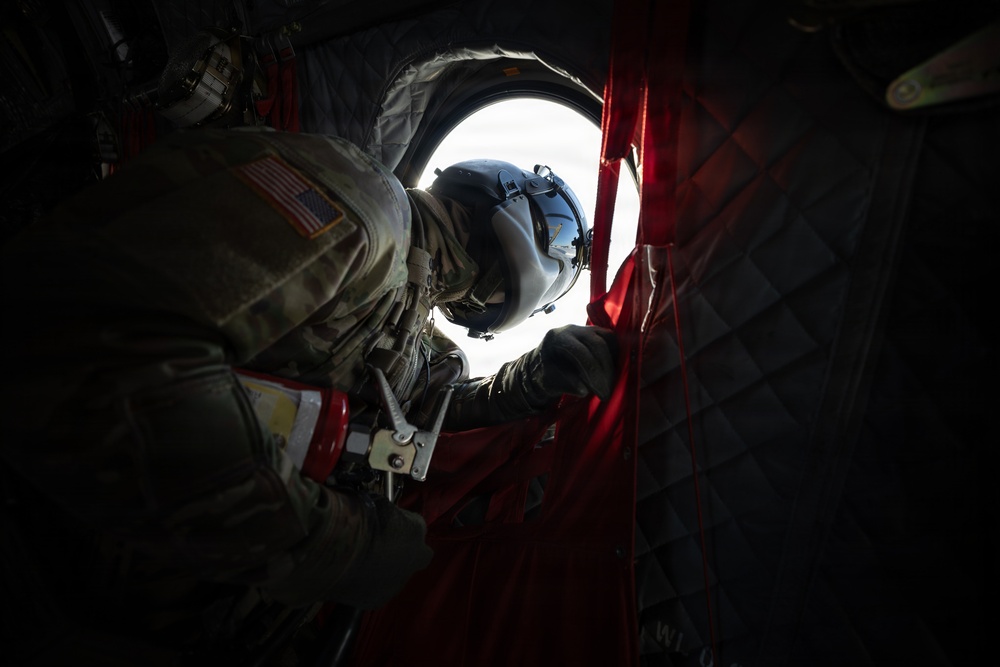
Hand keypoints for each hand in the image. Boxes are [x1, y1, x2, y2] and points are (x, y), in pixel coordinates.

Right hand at [328, 494, 432, 608]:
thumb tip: (382, 516)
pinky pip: (377, 591)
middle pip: (418, 555)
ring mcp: (398, 581)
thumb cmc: (356, 517)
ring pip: (397, 576)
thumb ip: (387, 514)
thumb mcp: (378, 504)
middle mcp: (415, 557)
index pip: (416, 526)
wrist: (339, 547)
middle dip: (406, 553)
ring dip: (385, 570)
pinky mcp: (379, 599)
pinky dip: (368, 585)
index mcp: (416, 528)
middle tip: (384, 548)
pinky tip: (352, 576)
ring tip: (361, 563)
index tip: (387, 525)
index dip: (402, 526)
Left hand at [523, 324, 617, 405]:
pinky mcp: (594, 332)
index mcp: (556, 338)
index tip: (602, 393)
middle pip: (597, 344)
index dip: (594, 373)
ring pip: (607, 339)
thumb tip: (585, 389)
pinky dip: (614, 354)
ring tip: (610, 382)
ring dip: (612, 362)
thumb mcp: (549, 382)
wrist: (542, 365)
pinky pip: (610, 339)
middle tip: (607, 392)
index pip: (580, 352)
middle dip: (606, 370)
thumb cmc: (545, 375)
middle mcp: (571, 329)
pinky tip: (612, 371)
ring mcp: (583, 328)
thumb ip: (566, 384)